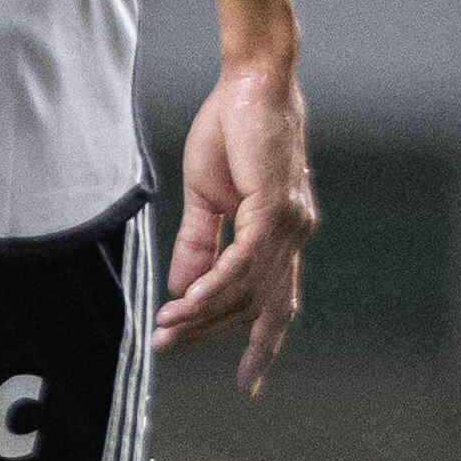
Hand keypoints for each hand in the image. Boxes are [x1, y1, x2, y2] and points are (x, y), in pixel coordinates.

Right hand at [154, 45, 317, 391]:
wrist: (249, 82)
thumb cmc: (232, 131)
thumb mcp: (208, 198)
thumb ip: (200, 245)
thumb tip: (181, 290)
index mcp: (285, 233)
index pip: (276, 299)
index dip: (263, 339)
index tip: (250, 379)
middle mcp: (295, 233)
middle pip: (262, 304)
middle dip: (217, 333)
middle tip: (169, 349)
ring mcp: (290, 222)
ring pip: (247, 287)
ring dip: (202, 312)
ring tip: (164, 330)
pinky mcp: (275, 206)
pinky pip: (243, 260)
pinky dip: (214, 285)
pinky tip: (185, 303)